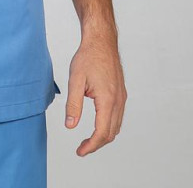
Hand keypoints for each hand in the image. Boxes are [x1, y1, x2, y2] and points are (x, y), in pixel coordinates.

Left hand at [64, 33, 127, 155]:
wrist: (101, 41)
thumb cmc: (88, 57)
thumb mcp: (75, 80)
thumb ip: (73, 104)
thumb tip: (70, 125)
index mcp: (107, 100)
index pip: (102, 132)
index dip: (91, 146)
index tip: (80, 151)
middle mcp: (118, 101)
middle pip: (111, 133)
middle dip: (96, 144)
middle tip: (81, 148)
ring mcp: (122, 97)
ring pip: (116, 126)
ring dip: (103, 136)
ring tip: (88, 139)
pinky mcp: (121, 93)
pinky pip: (118, 116)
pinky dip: (108, 125)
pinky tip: (98, 123)